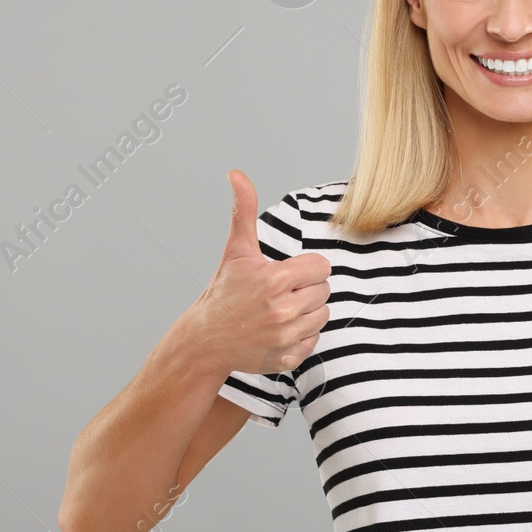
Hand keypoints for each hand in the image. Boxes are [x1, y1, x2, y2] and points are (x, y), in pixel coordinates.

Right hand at [185, 169, 330, 378]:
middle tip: (280, 292)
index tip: (286, 272)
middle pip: (324, 290)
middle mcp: (282, 310)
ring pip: (323, 314)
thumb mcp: (236, 250)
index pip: (322, 266)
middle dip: (306, 288)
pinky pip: (314, 340)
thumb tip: (237, 173)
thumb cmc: (223, 292)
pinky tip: (280, 329)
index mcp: (275, 280)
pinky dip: (301, 335)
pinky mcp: (287, 358)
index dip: (306, 267)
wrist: (206, 340)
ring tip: (280, 309)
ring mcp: (285, 337)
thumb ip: (244, 209)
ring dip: (307, 311)